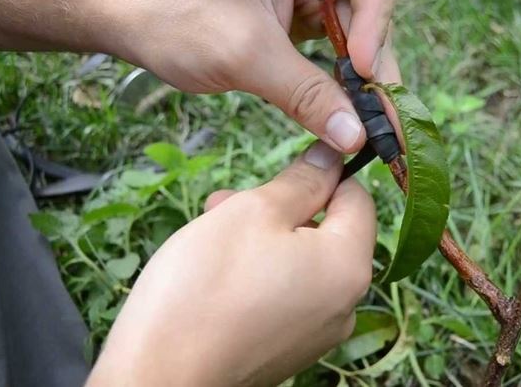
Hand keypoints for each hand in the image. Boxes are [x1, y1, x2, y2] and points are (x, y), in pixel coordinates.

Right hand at [86, 142, 376, 385]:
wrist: (162, 374)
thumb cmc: (206, 285)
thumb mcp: (254, 211)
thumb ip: (302, 181)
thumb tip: (332, 156)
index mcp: (349, 266)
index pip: (358, 199)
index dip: (323, 174)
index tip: (281, 169)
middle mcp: (346, 305)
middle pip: (327, 232)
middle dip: (280, 208)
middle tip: (226, 204)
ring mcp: (318, 333)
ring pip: (301, 262)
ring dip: (263, 238)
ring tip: (212, 234)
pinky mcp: (288, 349)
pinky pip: (287, 294)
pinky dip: (260, 274)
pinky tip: (217, 273)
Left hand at [99, 0, 404, 152]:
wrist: (119, 14)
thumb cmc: (170, 13)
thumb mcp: (245, 53)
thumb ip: (306, 94)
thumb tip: (354, 136)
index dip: (378, 20)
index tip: (362, 70)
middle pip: (367, 6)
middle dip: (375, 61)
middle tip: (385, 117)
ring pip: (353, 30)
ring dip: (359, 77)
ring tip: (368, 121)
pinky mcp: (292, 13)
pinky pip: (329, 44)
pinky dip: (335, 78)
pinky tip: (341, 108)